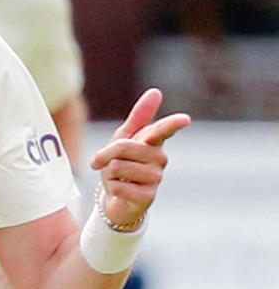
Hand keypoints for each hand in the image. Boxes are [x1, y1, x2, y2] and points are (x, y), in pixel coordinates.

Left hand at [89, 88, 190, 227]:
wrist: (117, 197)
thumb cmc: (121, 163)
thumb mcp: (124, 137)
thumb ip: (138, 117)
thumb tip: (157, 91)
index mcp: (153, 142)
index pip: (164, 131)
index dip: (173, 124)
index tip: (185, 119)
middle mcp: (160, 159)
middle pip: (123, 147)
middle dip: (105, 154)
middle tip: (104, 162)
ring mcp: (156, 178)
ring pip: (118, 166)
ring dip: (109, 173)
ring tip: (118, 178)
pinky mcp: (149, 197)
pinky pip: (118, 186)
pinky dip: (112, 188)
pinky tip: (121, 191)